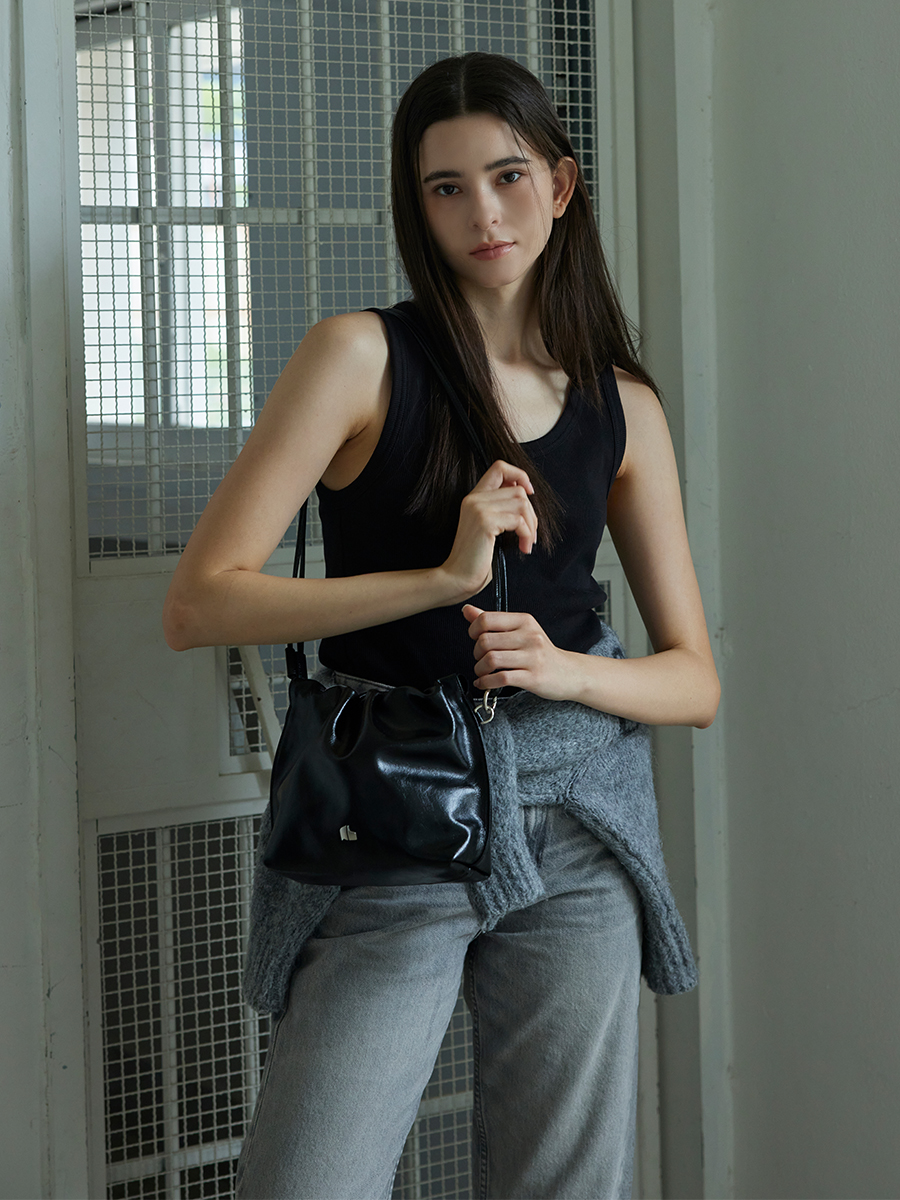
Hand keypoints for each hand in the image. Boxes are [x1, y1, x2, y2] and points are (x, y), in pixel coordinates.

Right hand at [440, 461, 537, 599]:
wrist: (458, 577)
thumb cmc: (475, 558)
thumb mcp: (488, 527)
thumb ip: (500, 509)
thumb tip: (526, 496)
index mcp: (474, 497)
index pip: (499, 467)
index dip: (520, 475)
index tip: (529, 493)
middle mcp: (474, 498)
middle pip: (518, 489)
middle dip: (531, 513)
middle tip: (530, 534)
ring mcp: (478, 508)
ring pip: (521, 503)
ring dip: (531, 525)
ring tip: (527, 542)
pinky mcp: (485, 522)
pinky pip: (519, 521)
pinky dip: (527, 535)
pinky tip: (523, 548)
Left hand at [462, 605, 576, 700]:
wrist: (569, 672)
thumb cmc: (541, 652)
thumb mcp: (519, 631)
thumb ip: (492, 621)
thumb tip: (467, 610)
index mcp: (524, 621)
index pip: (487, 619)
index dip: (473, 630)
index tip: (475, 639)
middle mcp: (529, 636)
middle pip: (485, 641)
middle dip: (476, 653)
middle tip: (480, 659)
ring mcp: (532, 657)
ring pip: (491, 660)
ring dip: (480, 669)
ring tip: (483, 672)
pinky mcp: (533, 677)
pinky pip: (501, 678)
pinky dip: (486, 682)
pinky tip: (485, 683)